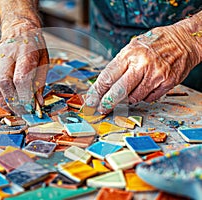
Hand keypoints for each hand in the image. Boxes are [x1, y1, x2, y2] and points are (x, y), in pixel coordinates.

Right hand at [0, 9, 48, 114]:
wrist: (19, 29)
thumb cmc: (35, 46)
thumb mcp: (44, 61)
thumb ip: (40, 82)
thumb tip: (38, 103)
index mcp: (25, 52)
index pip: (21, 79)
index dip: (25, 97)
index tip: (31, 108)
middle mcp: (8, 54)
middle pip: (5, 83)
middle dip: (14, 102)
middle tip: (23, 112)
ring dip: (6, 101)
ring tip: (15, 109)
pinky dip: (0, 95)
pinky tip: (8, 101)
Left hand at [85, 16, 201, 113]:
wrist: (184, 40)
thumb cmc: (155, 43)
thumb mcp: (132, 47)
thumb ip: (119, 65)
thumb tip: (103, 86)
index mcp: (129, 54)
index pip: (107, 77)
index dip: (97, 91)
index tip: (91, 100)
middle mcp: (142, 65)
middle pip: (118, 91)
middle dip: (107, 103)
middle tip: (101, 109)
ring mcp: (156, 75)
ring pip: (133, 98)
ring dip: (127, 99)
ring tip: (128, 92)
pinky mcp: (167, 83)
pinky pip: (149, 99)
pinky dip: (143, 97)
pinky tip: (144, 89)